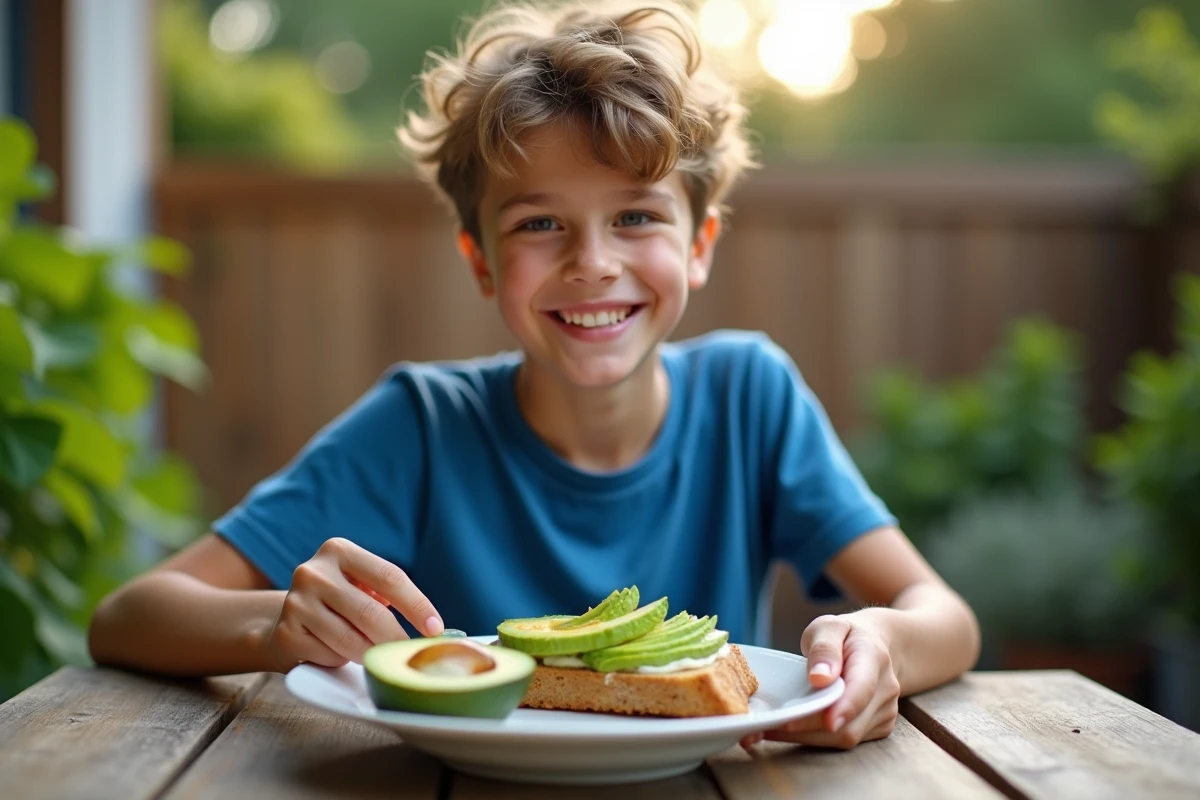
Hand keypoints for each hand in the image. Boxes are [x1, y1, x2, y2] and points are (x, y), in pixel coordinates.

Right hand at [261, 537, 442, 671]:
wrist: (285, 620)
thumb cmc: (339, 602)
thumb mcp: (360, 585)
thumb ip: (388, 594)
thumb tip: (433, 626)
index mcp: (338, 551)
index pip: (389, 577)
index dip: (417, 605)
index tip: (436, 628)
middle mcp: (313, 572)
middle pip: (371, 612)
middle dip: (397, 638)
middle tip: (412, 655)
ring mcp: (296, 603)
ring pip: (350, 639)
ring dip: (372, 654)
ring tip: (380, 658)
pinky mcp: (286, 634)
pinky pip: (329, 656)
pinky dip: (343, 662)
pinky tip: (343, 657)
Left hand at [740, 612, 899, 749]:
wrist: (873, 645)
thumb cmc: (845, 635)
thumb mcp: (829, 627)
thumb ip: (824, 648)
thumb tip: (819, 678)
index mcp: (874, 658)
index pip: (862, 689)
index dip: (843, 708)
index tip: (824, 720)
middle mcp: (885, 689)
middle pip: (850, 723)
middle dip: (808, 729)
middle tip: (768, 726)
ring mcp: (884, 711)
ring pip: (846, 737)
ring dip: (807, 738)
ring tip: (770, 729)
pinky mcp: (878, 727)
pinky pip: (846, 740)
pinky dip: (816, 738)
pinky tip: (792, 729)